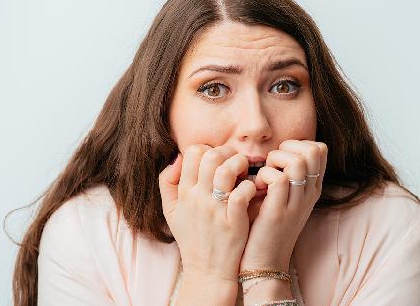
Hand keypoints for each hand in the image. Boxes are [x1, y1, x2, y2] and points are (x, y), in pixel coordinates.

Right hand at [158, 144, 256, 282]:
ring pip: (227, 171)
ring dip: (240, 164)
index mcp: (183, 193)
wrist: (207, 271)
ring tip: (246, 171)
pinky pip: (242, 193)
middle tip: (236, 161)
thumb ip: (167, 182)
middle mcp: (197, 199)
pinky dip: (250, 186)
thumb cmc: (192, 238)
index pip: (193, 153)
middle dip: (227, 152)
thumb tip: (177, 157)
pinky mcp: (233, 222)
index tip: (218, 159)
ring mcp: (215, 210)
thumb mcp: (170, 211)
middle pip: (211, 156)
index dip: (208, 149)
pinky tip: (252, 190)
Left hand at [240, 140, 327, 271]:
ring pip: (298, 161)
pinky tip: (256, 188)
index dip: (297, 144)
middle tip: (271, 164)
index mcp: (311, 189)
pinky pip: (278, 178)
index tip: (278, 159)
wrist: (263, 262)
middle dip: (288, 147)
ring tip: (263, 176)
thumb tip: (274, 152)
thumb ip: (284, 175)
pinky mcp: (278, 212)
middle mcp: (309, 194)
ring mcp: (296, 203)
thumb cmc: (265, 226)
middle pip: (314, 150)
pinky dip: (264, 176)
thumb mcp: (282, 198)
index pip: (319, 149)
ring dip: (275, 160)